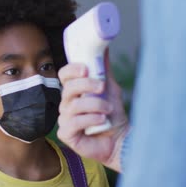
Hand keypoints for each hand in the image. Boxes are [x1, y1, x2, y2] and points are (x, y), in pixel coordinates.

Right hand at [57, 49, 128, 171]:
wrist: (121, 139)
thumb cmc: (113, 115)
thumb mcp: (110, 89)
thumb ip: (104, 70)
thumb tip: (104, 47)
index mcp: (74, 92)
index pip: (64, 75)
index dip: (72, 70)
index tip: (87, 69)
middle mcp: (66, 105)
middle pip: (68, 88)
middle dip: (86, 85)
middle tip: (102, 87)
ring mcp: (64, 120)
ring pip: (73, 106)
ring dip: (95, 105)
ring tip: (108, 110)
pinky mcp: (66, 135)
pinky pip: (73, 123)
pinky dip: (91, 119)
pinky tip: (102, 121)